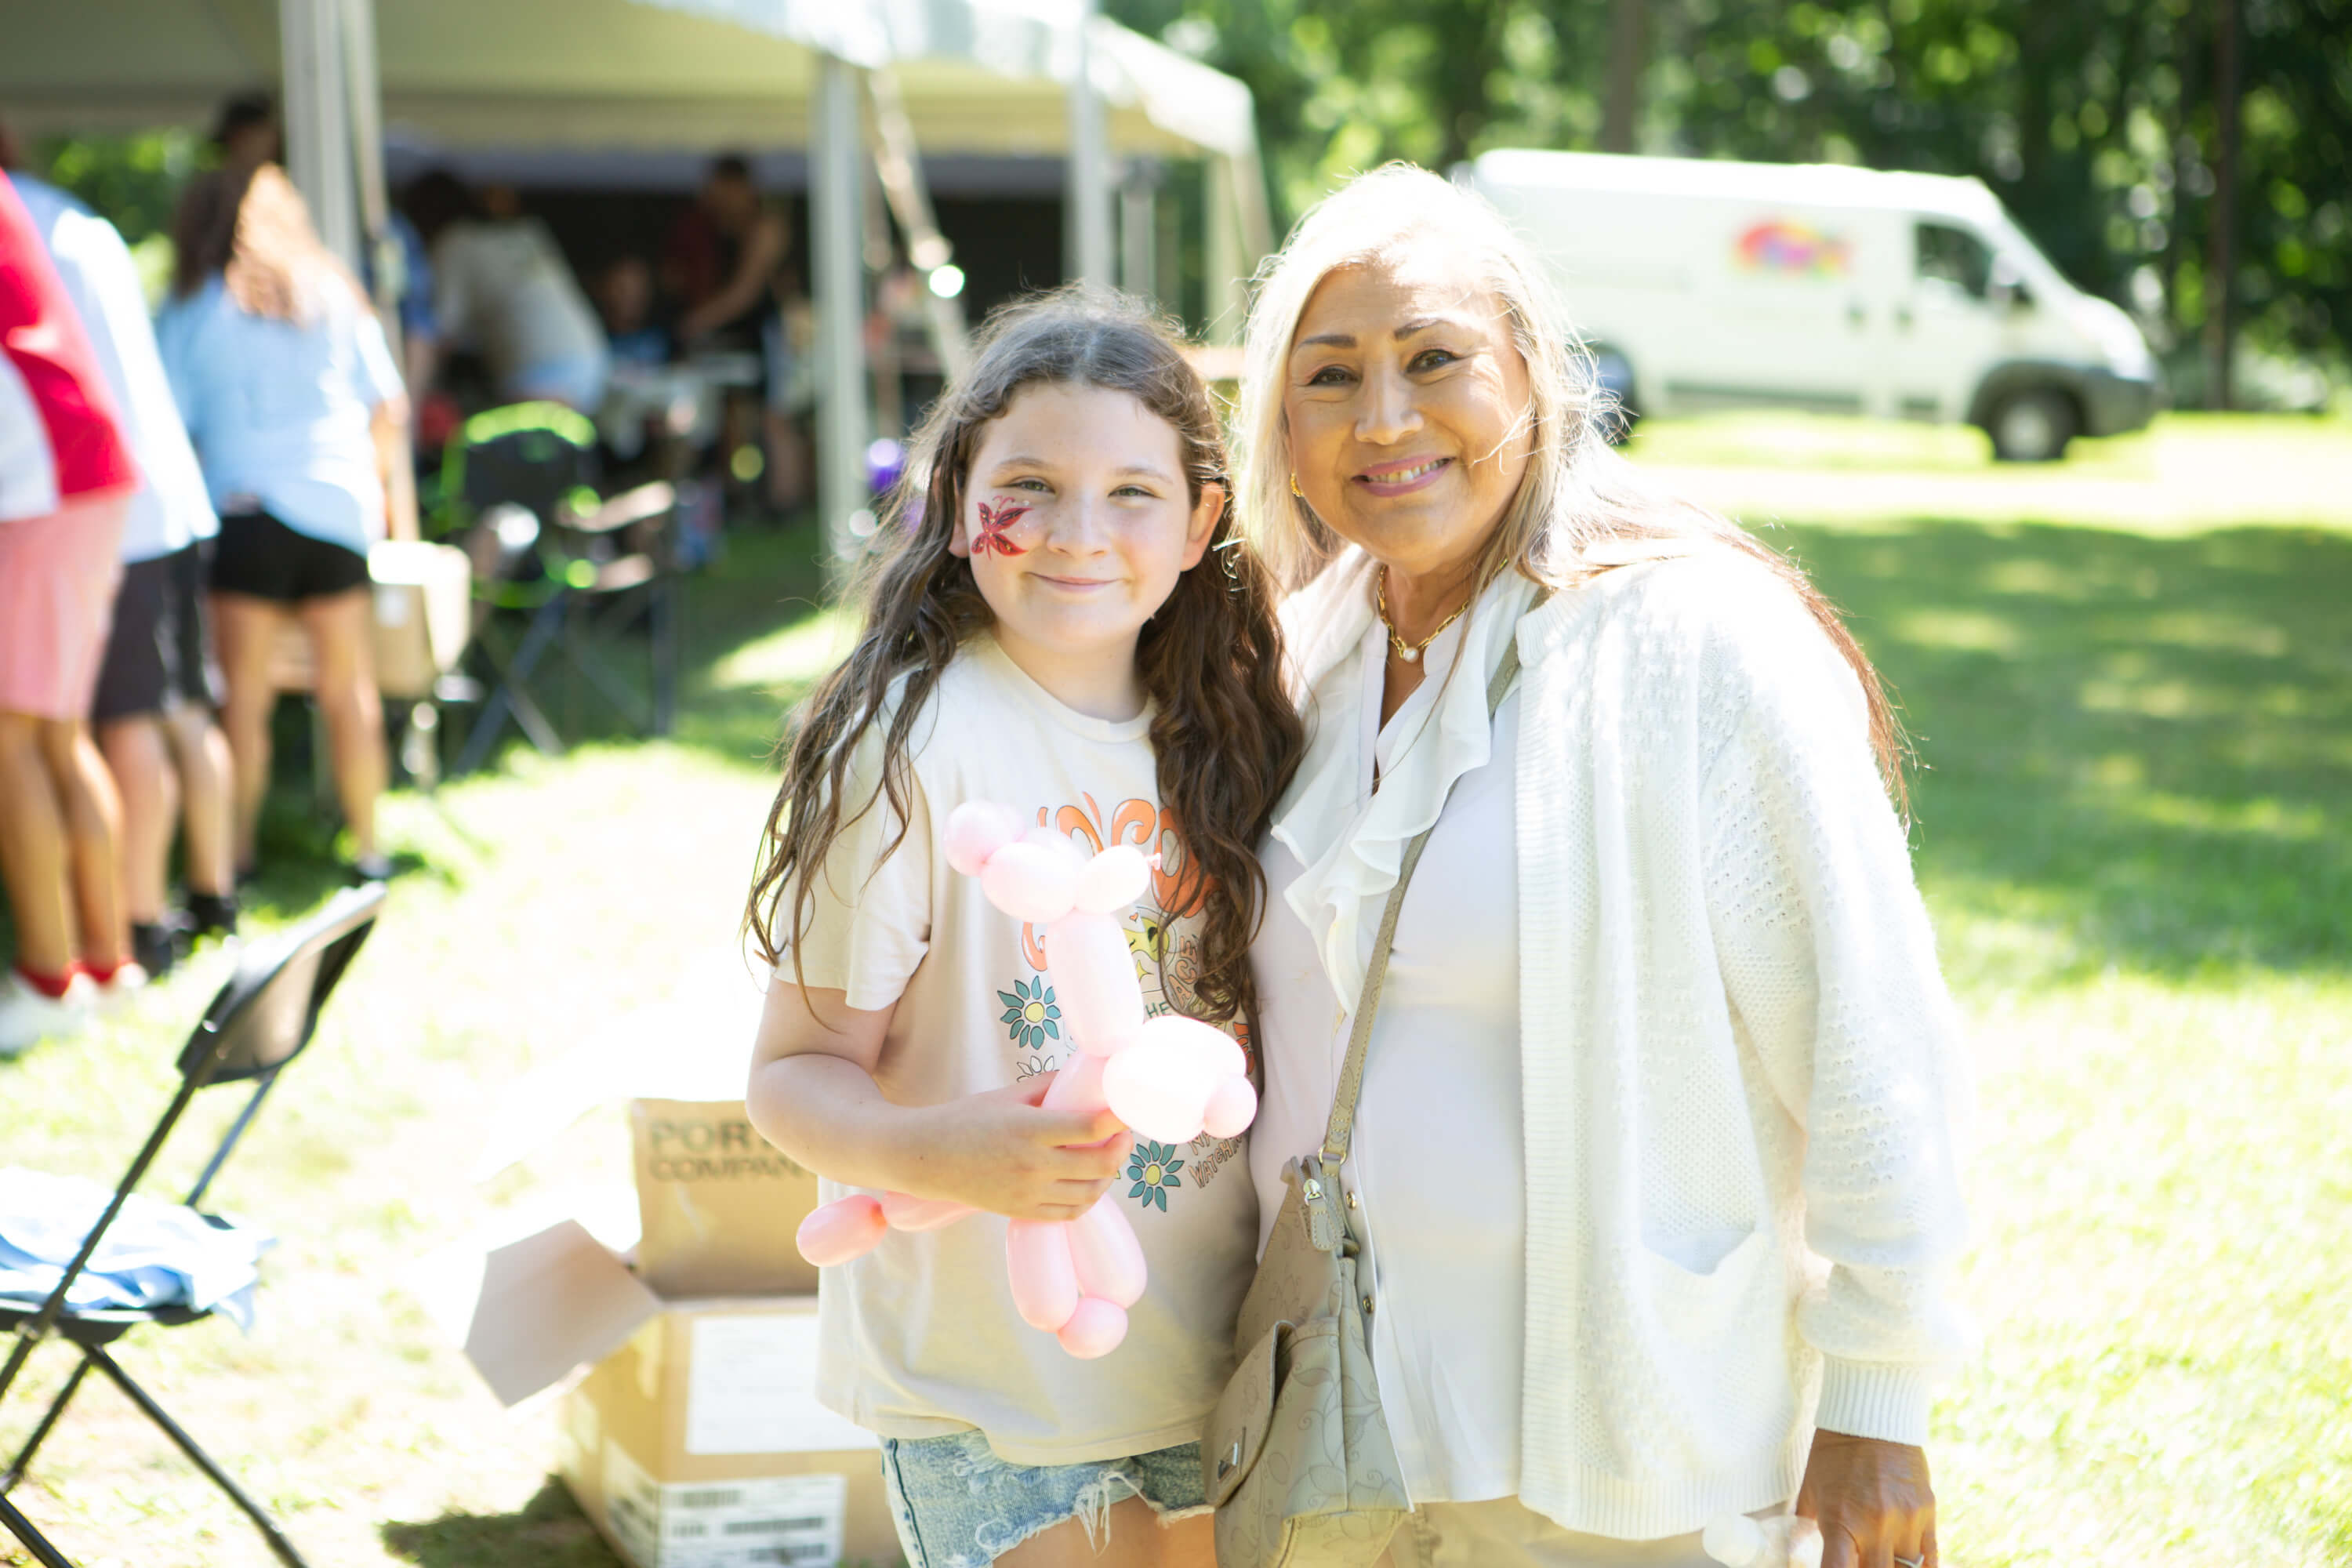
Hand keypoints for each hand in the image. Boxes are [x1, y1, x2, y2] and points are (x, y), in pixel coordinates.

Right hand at [899, 1074, 1132, 1222]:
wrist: (926, 1158)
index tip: (1124, 1111)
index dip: (1117, 1120)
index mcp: (1029, 1129)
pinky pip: (1069, 1214)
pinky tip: (1087, 1182)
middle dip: (1121, 1148)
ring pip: (1090, 1193)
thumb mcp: (1006, 1095)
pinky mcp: (1022, 1211)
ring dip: (1109, 1176)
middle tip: (1123, 1135)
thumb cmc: (965, 1120)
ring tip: (1109, 1159)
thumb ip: (1047, 1087)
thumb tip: (1082, 1076)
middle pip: (1099, 1164)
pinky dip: (1087, 1199)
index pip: (1089, 1128)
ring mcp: (1028, 1193)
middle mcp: (1032, 1165)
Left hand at [1795, 1430, 1935, 1567]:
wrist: (1871, 1416)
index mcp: (1840, 1520)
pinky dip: (1919, 1567)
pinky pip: (1929, 1557)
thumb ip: (1809, 1522)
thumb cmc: (1833, 1453)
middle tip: (1861, 1560)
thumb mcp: (1811, 1488)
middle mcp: (1875, 1525)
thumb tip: (1797, 1546)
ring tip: (1880, 1559)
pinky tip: (1908, 1566)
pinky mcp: (1927, 1511)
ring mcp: (1905, 1519)